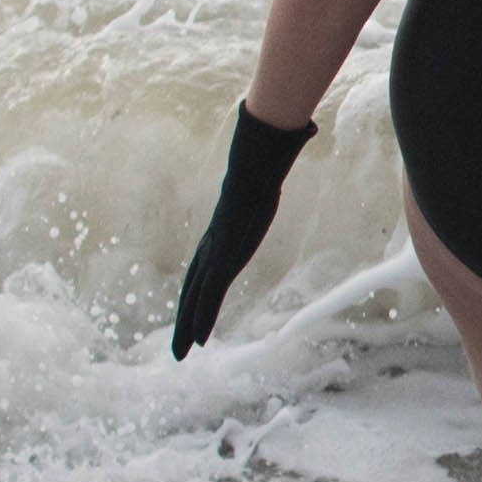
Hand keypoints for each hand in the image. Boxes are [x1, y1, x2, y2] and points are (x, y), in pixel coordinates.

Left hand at [173, 103, 314, 357]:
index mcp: (220, 234)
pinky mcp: (223, 261)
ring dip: (186, 326)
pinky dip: (201, 318)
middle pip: (192, 289)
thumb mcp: (270, 171)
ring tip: (180, 353)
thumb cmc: (263, 166)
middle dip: (183, 317)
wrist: (254, 166)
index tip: (191, 311)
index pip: (202, 269)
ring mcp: (216, 256)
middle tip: (176, 347)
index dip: (195, 292)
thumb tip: (305, 129)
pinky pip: (209, 296)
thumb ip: (281, 159)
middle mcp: (213, 248)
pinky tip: (198, 339)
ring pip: (195, 298)